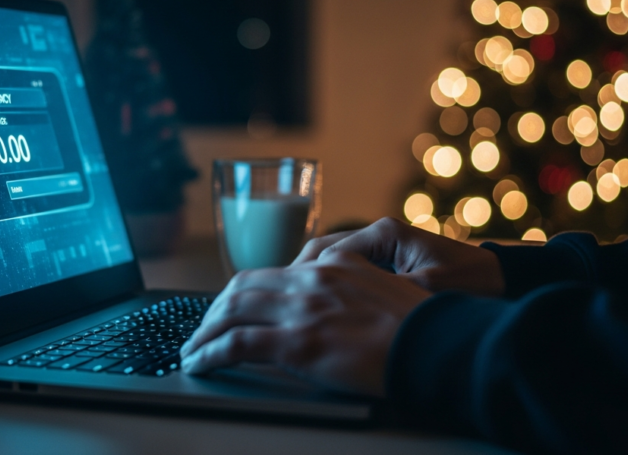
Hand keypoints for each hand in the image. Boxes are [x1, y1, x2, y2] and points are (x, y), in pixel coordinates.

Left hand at [179, 252, 429, 396]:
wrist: (436, 345)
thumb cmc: (419, 328)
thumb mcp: (384, 292)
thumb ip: (351, 290)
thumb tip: (328, 309)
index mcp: (333, 264)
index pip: (272, 272)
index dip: (243, 292)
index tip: (231, 308)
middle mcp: (312, 278)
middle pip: (242, 287)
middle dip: (214, 310)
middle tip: (202, 329)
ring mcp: (303, 309)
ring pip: (231, 312)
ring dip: (204, 332)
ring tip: (191, 349)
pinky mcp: (298, 342)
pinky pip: (236, 344)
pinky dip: (210, 353)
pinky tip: (199, 363)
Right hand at [292, 217, 504, 296]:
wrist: (504, 281)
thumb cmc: (472, 283)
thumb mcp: (427, 290)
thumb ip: (388, 291)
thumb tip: (346, 305)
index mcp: (385, 233)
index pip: (327, 252)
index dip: (303, 277)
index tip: (288, 299)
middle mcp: (379, 235)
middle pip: (322, 254)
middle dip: (298, 279)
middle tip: (279, 304)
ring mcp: (383, 248)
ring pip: (331, 263)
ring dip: (312, 284)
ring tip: (295, 309)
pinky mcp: (388, 263)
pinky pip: (348, 274)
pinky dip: (332, 290)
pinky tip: (323, 310)